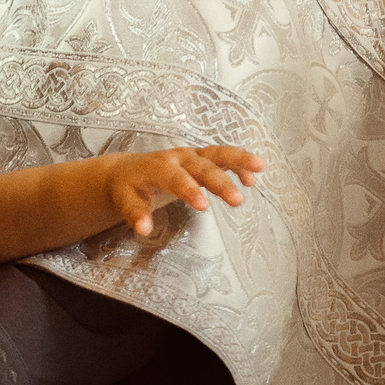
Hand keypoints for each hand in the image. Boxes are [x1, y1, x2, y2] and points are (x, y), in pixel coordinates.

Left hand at [110, 146, 264, 236]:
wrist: (128, 170)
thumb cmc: (129, 188)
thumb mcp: (125, 202)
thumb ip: (135, 215)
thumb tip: (144, 230)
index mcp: (158, 167)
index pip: (175, 177)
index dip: (189, 190)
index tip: (203, 206)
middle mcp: (178, 157)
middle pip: (202, 166)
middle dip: (220, 182)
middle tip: (238, 201)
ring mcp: (192, 156)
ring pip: (217, 154)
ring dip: (238, 159)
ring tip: (259, 168)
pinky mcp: (201, 159)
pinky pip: (222, 158)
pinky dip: (238, 163)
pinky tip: (253, 177)